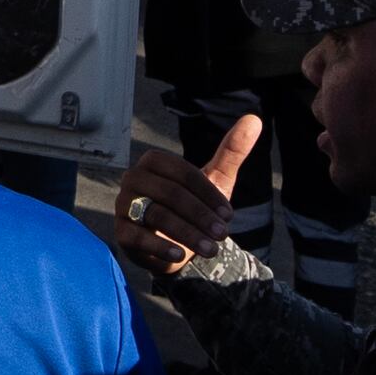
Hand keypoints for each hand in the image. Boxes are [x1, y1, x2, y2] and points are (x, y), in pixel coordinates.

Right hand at [113, 118, 258, 276]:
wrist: (179, 246)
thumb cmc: (195, 207)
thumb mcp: (215, 180)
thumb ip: (232, 151)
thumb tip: (255, 119)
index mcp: (154, 161)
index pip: (183, 174)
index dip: (208, 194)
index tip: (229, 215)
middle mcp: (134, 179)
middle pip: (170, 194)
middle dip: (200, 216)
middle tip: (223, 235)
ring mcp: (123, 205)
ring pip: (157, 215)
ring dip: (187, 234)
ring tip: (211, 250)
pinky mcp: (121, 232)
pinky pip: (137, 237)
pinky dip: (160, 247)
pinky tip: (181, 256)